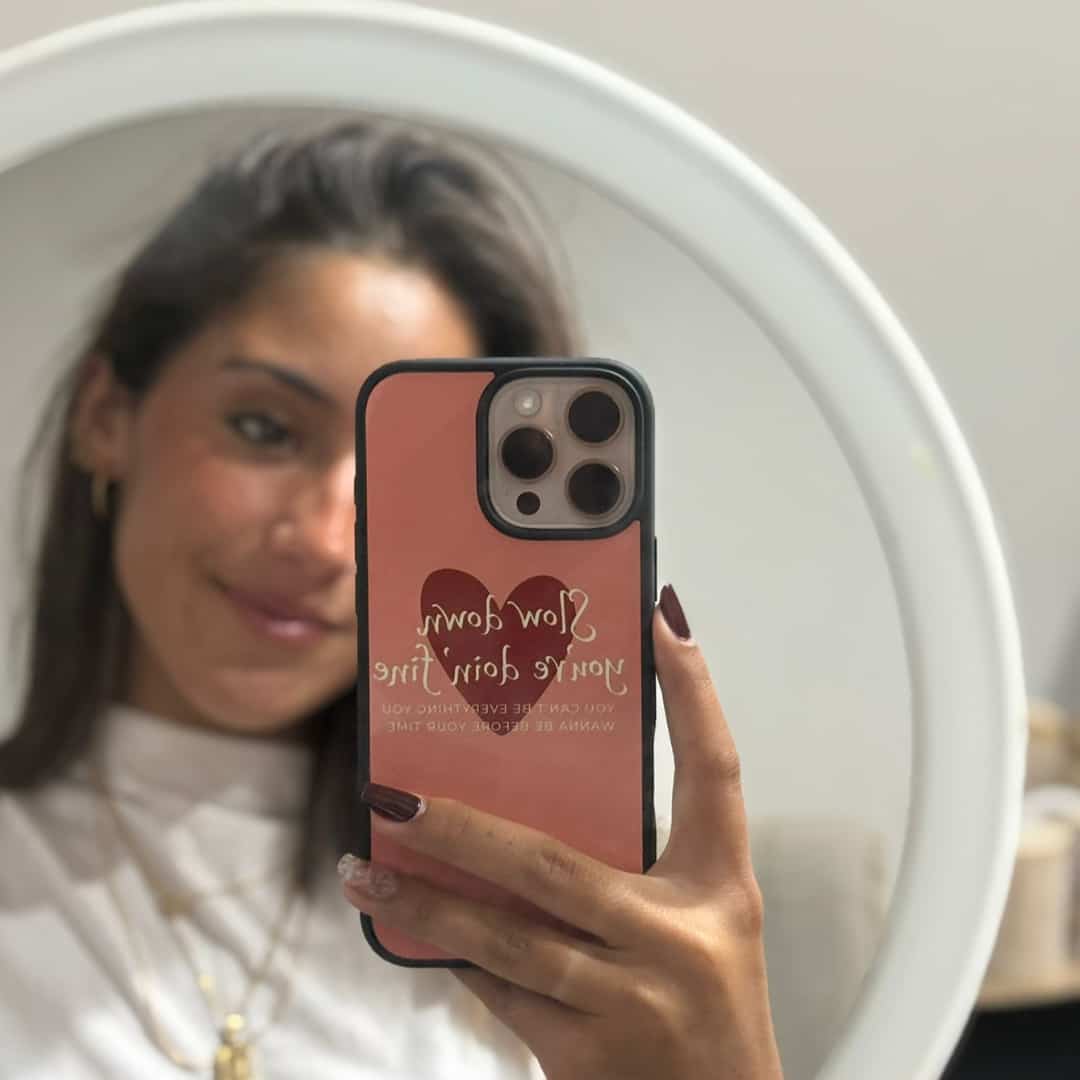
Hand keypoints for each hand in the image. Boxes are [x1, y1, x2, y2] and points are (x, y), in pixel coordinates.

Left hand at [340, 584, 782, 1078]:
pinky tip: (412, 930)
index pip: (715, 770)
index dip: (694, 691)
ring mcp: (632, 1000)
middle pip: (553, 863)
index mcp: (720, 888)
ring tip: (364, 870)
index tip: (660, 617)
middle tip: (394, 796)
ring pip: (505, 938)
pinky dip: (456, 958)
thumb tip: (531, 805)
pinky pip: (501, 995)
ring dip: (425, 902)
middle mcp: (680, 937)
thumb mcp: (699, 927)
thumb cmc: (710, 1011)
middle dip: (461, 830)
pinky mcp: (586, 1056)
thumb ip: (635, 871)